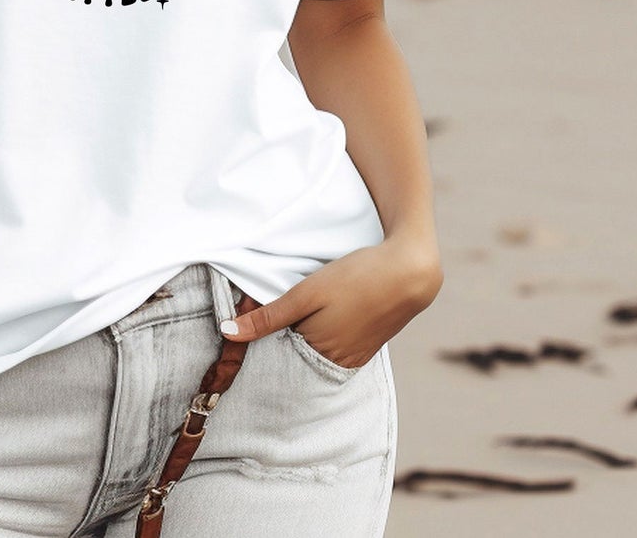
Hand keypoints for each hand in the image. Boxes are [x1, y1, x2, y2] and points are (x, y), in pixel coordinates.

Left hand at [219, 237, 442, 368]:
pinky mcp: (366, 348)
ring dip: (302, 336)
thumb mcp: (305, 293)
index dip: (260, 338)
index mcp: (317, 353)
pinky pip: (334, 349)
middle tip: (268, 312)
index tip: (246, 322)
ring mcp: (354, 358)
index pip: (275, 357)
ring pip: (314, 352)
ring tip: (300, 311)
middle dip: (280, 340)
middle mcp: (336, 364)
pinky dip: (322, 336)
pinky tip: (323, 315)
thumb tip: (227, 334)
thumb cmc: (355, 278)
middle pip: (295, 357)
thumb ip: (267, 316)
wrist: (409, 272)